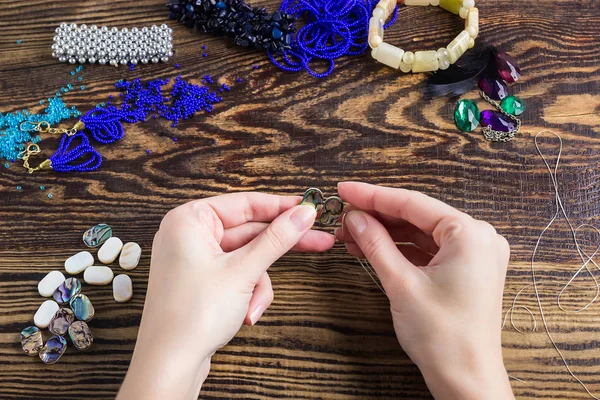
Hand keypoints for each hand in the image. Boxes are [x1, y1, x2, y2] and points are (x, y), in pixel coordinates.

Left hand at [118, 193, 333, 399]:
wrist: (170, 364)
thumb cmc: (192, 316)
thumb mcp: (243, 272)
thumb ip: (276, 239)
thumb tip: (302, 214)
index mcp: (189, 220)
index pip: (245, 203)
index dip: (281, 206)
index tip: (309, 207)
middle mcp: (189, 234)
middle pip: (249, 231)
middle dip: (278, 249)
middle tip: (317, 240)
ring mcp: (194, 258)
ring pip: (246, 258)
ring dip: (258, 283)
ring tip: (254, 305)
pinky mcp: (201, 279)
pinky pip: (236, 274)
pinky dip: (247, 292)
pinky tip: (246, 313)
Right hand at [336, 182, 513, 399]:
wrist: (466, 380)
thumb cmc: (443, 337)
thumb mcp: (401, 283)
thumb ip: (376, 244)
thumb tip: (356, 218)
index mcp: (471, 234)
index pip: (413, 203)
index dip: (373, 195)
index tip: (345, 190)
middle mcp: (479, 238)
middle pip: (417, 216)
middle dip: (378, 216)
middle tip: (344, 214)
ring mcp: (475, 255)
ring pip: (421, 233)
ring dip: (387, 233)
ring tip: (351, 233)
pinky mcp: (467, 270)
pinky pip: (429, 250)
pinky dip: (402, 249)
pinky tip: (373, 247)